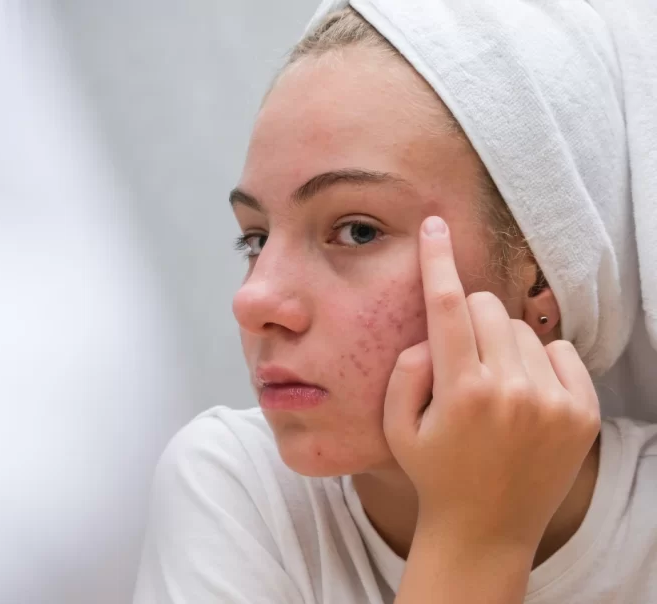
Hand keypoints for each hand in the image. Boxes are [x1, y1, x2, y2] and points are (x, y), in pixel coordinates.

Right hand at [383, 216, 599, 551]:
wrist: (486, 528)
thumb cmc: (434, 471)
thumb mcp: (396, 424)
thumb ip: (405, 370)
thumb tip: (432, 335)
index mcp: (462, 392)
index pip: (446, 306)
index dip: (438, 260)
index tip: (435, 225)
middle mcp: (512, 391)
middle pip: (485, 309)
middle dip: (465, 321)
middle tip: (458, 361)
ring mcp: (553, 402)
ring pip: (520, 330)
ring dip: (500, 345)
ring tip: (491, 390)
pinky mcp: (582, 412)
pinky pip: (559, 350)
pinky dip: (539, 361)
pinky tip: (523, 395)